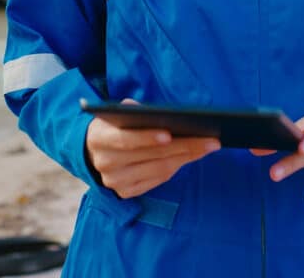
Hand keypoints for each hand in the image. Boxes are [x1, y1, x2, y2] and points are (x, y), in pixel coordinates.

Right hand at [85, 99, 220, 197]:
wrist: (92, 151)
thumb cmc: (114, 125)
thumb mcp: (117, 113)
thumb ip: (132, 110)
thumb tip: (156, 113)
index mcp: (99, 139)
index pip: (126, 140)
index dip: (147, 137)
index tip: (170, 133)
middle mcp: (105, 164)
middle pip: (151, 155)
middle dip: (184, 145)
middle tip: (210, 139)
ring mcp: (115, 182)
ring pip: (159, 169)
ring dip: (187, 157)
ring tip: (208, 146)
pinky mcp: (126, 193)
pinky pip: (158, 180)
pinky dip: (177, 167)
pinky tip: (192, 156)